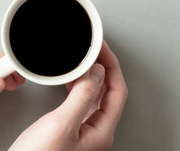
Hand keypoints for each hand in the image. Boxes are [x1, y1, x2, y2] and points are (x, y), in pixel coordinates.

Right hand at [9, 40, 127, 150]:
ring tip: (83, 58)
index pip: (117, 91)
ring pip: (95, 95)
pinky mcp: (70, 128)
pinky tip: (70, 78)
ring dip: (91, 74)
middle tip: (93, 49)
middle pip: (109, 91)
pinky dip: (78, 85)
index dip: (111, 66)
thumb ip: (83, 97)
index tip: (102, 48)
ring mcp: (84, 129)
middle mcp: (96, 130)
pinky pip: (81, 100)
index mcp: (101, 131)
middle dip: (103, 67)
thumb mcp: (62, 124)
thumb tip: (97, 73)